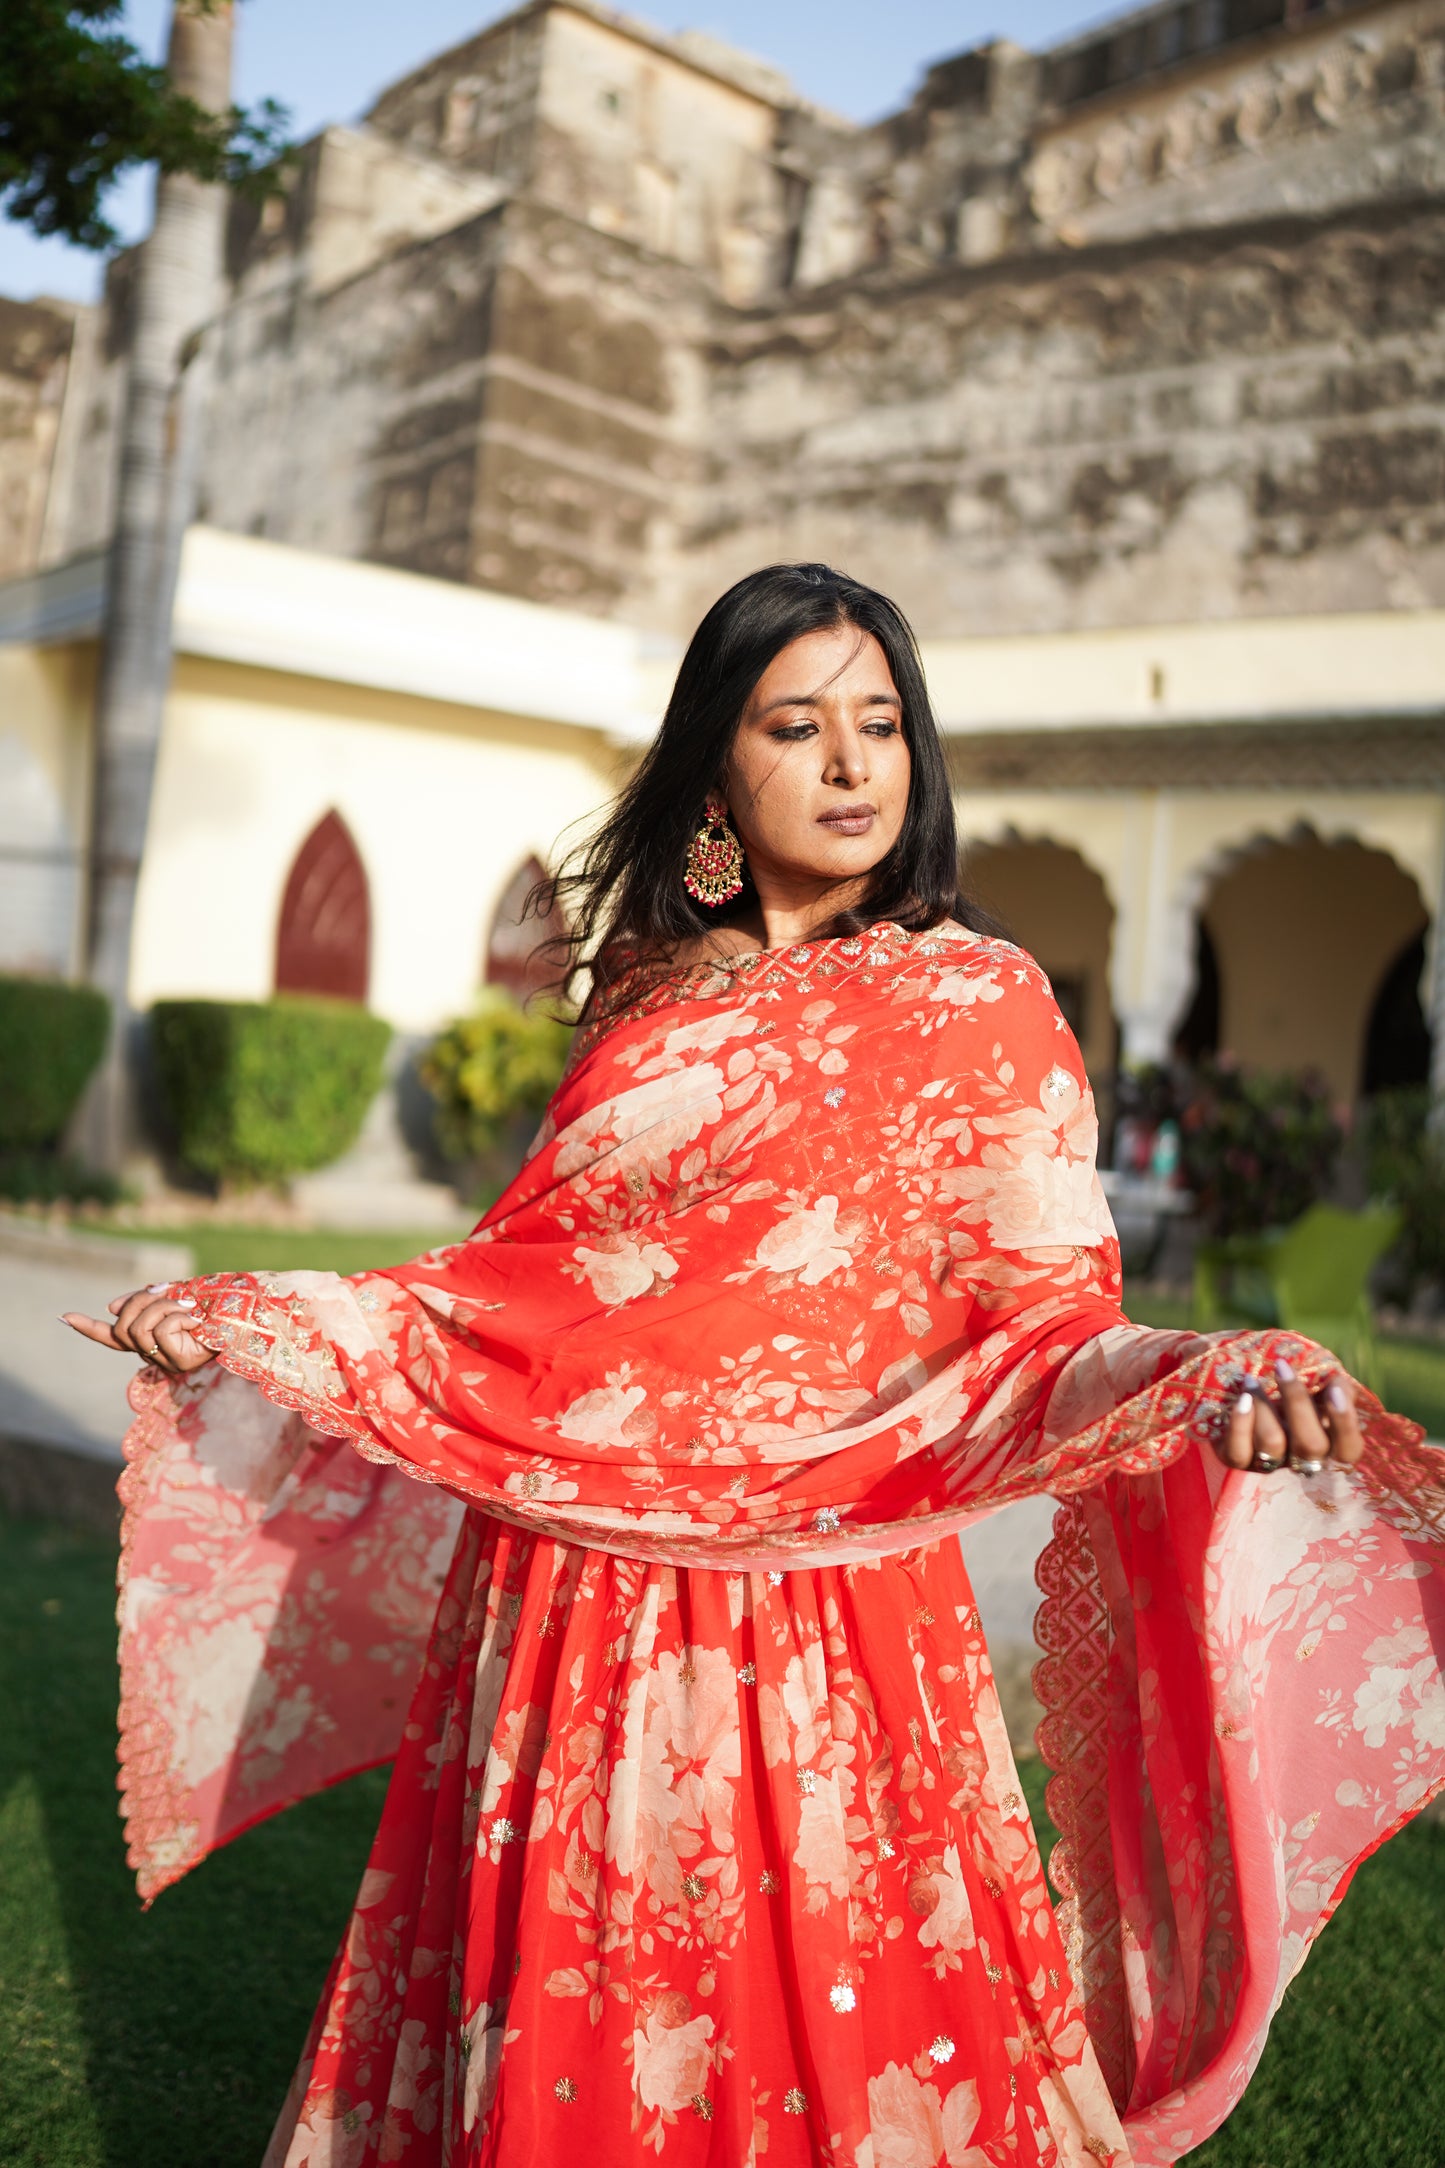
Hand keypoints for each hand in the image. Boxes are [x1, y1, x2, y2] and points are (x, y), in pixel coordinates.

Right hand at [62, 1286, 216, 1375]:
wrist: (250, 1317)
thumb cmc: (216, 1306)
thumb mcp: (177, 1295)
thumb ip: (148, 1301)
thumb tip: (111, 1307)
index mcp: (152, 1340)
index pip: (113, 1337)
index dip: (88, 1328)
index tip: (64, 1317)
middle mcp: (156, 1354)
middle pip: (124, 1326)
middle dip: (143, 1302)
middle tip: (172, 1294)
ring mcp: (168, 1362)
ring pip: (140, 1328)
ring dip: (163, 1307)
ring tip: (188, 1308)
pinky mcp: (179, 1362)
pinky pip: (161, 1331)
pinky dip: (177, 1316)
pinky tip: (197, 1319)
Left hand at [1216, 1357, 1363, 1477]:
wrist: (1240, 1381)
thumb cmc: (1290, 1381)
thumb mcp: (1319, 1380)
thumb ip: (1337, 1385)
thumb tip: (1338, 1386)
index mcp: (1329, 1441)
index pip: (1349, 1450)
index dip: (1345, 1424)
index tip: (1334, 1389)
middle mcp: (1302, 1458)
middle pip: (1310, 1446)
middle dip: (1298, 1402)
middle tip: (1282, 1366)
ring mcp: (1270, 1462)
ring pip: (1272, 1444)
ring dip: (1263, 1405)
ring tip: (1251, 1379)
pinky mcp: (1239, 1460)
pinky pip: (1239, 1454)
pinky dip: (1240, 1424)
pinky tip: (1241, 1399)